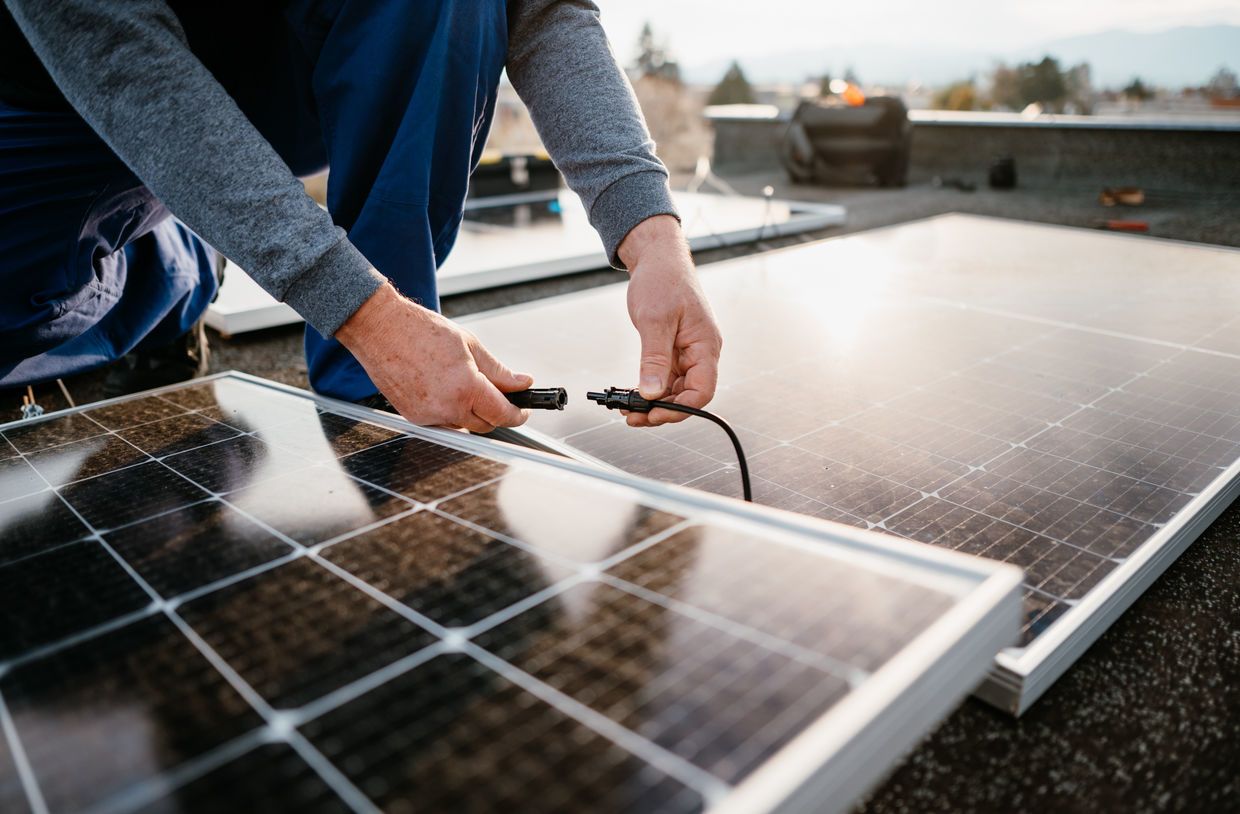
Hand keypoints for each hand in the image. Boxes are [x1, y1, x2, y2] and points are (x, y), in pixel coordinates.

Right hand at [335, 283, 530, 431]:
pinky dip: (449, 410)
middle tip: (499, 393)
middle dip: (496, 412)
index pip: (502, 413)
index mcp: (466, 388)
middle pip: (484, 425)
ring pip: (462, 425)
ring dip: (471, 411)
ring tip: (463, 382)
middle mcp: (447, 408)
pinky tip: (443, 387)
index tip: (522, 409)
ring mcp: (428, 415)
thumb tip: (521, 382)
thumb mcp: (469, 345)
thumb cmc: (420, 331)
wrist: (380, 329)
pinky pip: (441, 421)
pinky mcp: (413, 417)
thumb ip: (499, 370)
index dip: (517, 413)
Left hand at [619, 215, 722, 426]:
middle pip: (689, 395)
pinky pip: (667, 377)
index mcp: (706, 345)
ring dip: (655, 402)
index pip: (703, 391)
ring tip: (628, 409)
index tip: (653, 415)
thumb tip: (652, 392)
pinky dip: (651, 388)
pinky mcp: (675, 349)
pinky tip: (633, 394)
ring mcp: (688, 352)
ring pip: (676, 389)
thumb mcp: (655, 320)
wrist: (657, 257)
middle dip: (663, 410)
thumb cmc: (662, 280)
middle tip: (633, 417)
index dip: (680, 409)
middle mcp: (701, 352)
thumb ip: (655, 359)